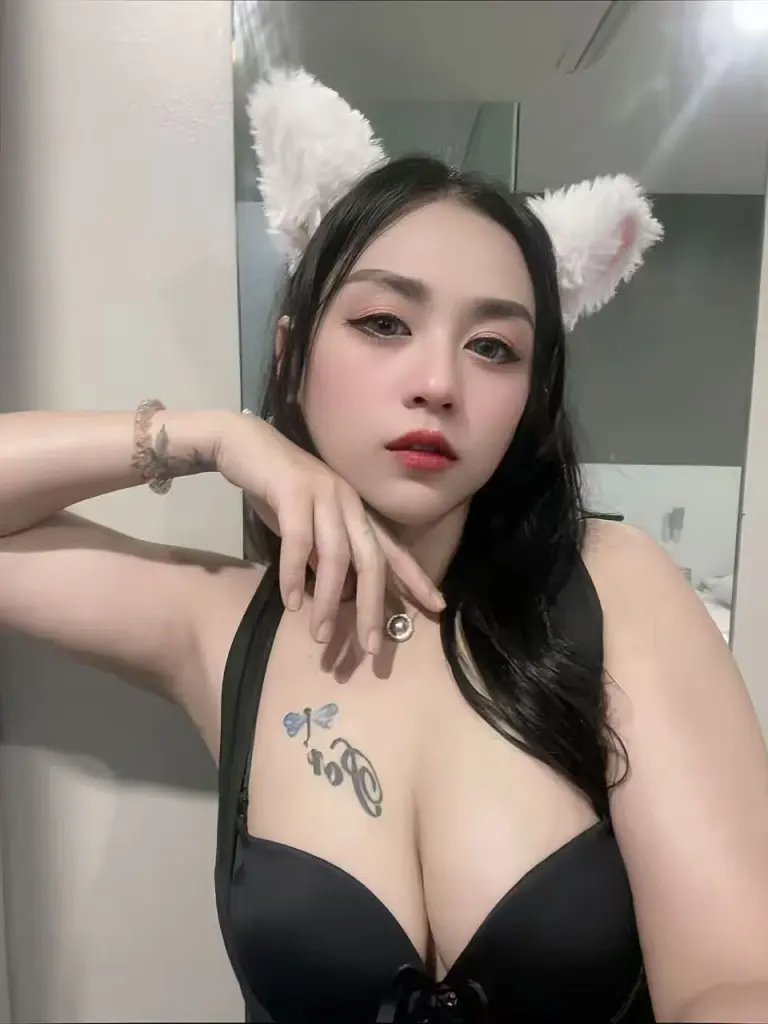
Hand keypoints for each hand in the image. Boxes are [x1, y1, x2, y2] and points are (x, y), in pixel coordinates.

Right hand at [217, 413, 445, 653]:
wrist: (243, 443)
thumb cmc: (276, 487)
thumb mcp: (309, 526)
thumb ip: (326, 553)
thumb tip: (339, 592)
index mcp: (356, 510)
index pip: (392, 548)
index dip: (415, 577)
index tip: (437, 606)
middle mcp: (348, 501)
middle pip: (372, 560)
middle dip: (375, 606)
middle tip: (371, 648)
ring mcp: (323, 494)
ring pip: (337, 556)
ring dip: (331, 600)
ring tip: (322, 636)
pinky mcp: (293, 491)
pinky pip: (299, 540)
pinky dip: (296, 574)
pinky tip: (291, 602)